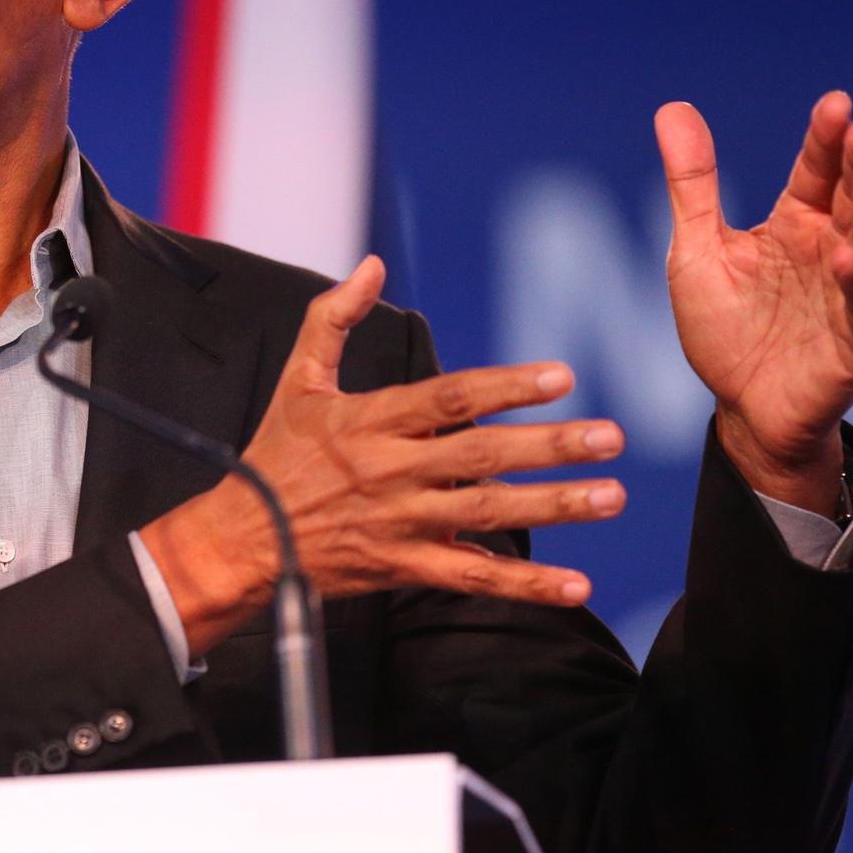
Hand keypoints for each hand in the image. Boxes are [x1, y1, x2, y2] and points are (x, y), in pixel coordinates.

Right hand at [139, 257, 626, 656]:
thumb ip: (334, 318)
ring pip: (486, 516)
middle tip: (610, 437)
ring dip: (553, 507)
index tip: (560, 376)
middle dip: (550, 447)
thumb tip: (371, 266)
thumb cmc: (275, 456)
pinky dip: (524, 586)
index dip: (506, 387)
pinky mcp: (404, 568)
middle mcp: (390, 472)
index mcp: (369, 421)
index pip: (448, 398)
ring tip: (609, 495)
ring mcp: (400, 524)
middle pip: (481, 456)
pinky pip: (471, 579)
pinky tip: (573, 586)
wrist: (242, 540)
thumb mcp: (297, 379)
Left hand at [654, 93, 852, 512]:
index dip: (827, 138)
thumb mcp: (696, 249)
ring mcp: (851, 296)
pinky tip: (845, 261)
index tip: (838, 101)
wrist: (741, 410)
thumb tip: (672, 106)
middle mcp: (832, 252)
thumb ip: (693, 184)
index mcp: (797, 225)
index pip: (817, 171)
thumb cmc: (724, 328)